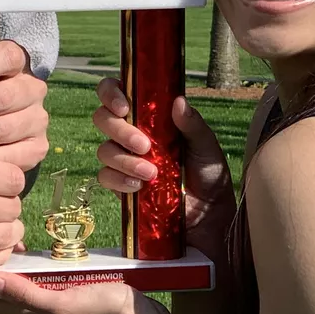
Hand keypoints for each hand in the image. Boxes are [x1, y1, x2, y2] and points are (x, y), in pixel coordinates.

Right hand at [93, 82, 235, 260]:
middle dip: (119, 129)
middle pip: (103, 118)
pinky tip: (138, 187)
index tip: (124, 105)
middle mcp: (133, 135)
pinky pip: (106, 177)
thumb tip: (178, 101)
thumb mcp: (207, 148)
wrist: (211, 221)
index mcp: (151, 118)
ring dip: (124, 160)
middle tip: (144, 145)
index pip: (118, 93)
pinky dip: (119, 180)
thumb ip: (193, 125)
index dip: (112, 92)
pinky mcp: (122, 187)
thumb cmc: (211, 179)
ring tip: (150, 173)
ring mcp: (125, 161)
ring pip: (104, 149)